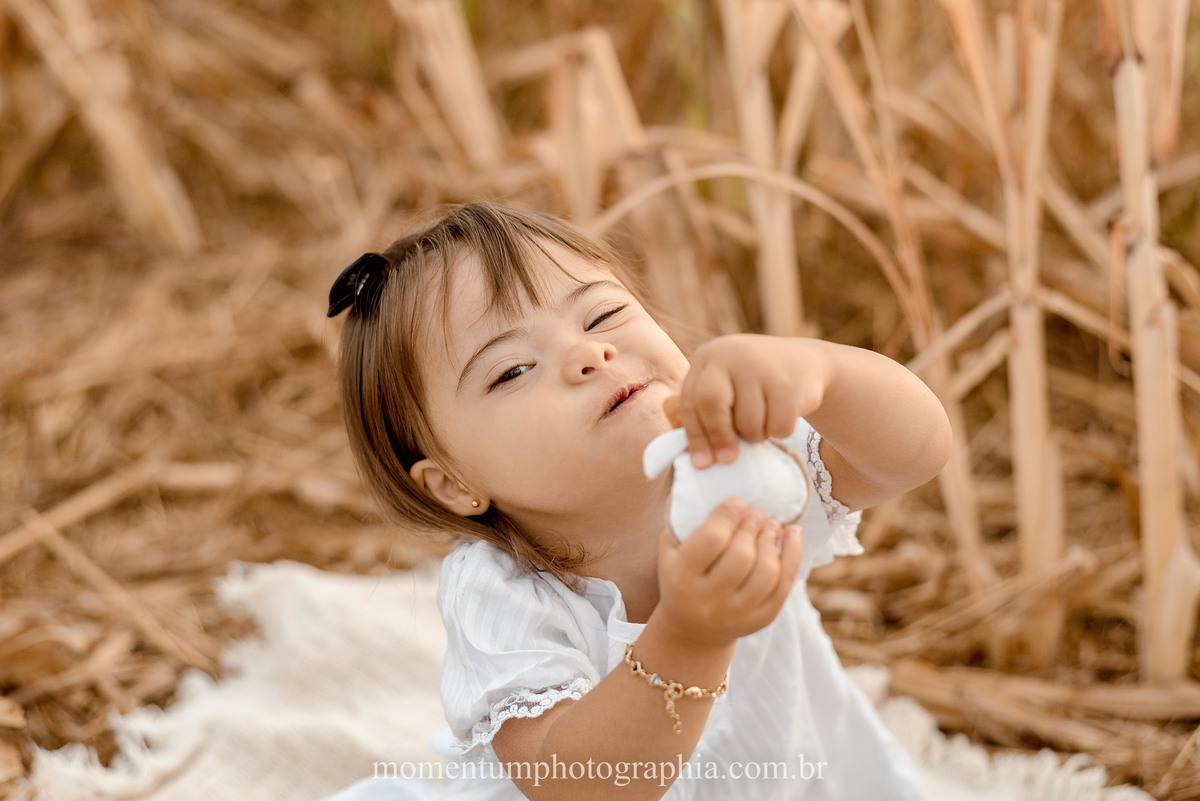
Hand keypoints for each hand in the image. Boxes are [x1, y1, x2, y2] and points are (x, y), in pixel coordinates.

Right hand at [655, 499, 803, 647]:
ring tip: (771, 524)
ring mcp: (736, 614)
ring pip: (766, 573)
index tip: (738, 502)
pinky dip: (793, 556)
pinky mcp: (761, 620)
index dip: (728, 516)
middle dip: (752, 527)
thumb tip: (719, 484)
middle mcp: (708, 600)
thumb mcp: (671, 550)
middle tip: (756, 513)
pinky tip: (792, 535)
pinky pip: (784, 586)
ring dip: (773, 541)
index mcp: (681, 577)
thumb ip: (686, 520)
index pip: (712, 540)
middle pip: (741, 556)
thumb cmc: (682, 576)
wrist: (691, 629)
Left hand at [678, 335, 831, 467]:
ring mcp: (761, 366)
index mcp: (708, 357)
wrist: (805, 363)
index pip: (691, 402)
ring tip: (762, 422)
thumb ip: (708, 416)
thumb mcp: (727, 389)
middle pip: (712, 404)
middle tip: (729, 459)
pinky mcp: (788, 383)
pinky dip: (779, 432)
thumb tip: (701, 463)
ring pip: (748, 422)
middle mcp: (731, 355)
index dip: (696, 436)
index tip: (702, 464)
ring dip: (755, 435)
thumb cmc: (755, 386)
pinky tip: (782, 415)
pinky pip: (778, 426)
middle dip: (719, 437)